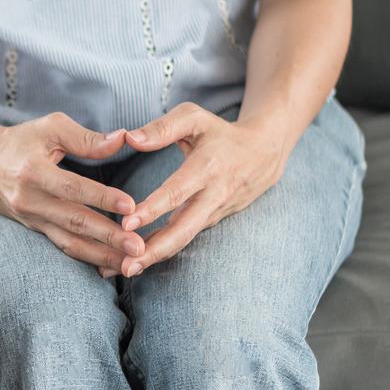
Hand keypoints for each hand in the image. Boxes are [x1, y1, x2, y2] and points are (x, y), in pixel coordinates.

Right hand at [0, 112, 144, 271]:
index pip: (71, 187)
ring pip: (69, 242)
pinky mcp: (35, 229)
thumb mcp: (49, 128)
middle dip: (108, 236)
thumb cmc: (20, 141)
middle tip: (138, 247)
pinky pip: (63, 246)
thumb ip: (86, 138)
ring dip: (101, 255)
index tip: (130, 206)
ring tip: (131, 265)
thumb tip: (122, 139)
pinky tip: (110, 266)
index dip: (101, 197)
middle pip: (73, 222)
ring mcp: (31, 219)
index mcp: (33, 171)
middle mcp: (30, 200)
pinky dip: (87, 257)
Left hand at [108, 102, 288, 277]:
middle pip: (184, 228)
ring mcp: (214, 212)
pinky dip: (162, 251)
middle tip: (126, 265)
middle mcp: (213, 195)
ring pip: (184, 239)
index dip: (153, 209)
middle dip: (155, 249)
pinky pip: (185, 238)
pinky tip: (136, 262)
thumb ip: (161, 128)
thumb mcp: (193, 118)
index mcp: (207, 167)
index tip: (127, 223)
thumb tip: (128, 138)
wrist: (264, 153)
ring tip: (125, 271)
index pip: (178, 192)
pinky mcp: (211, 221)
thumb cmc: (219, 132)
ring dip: (155, 257)